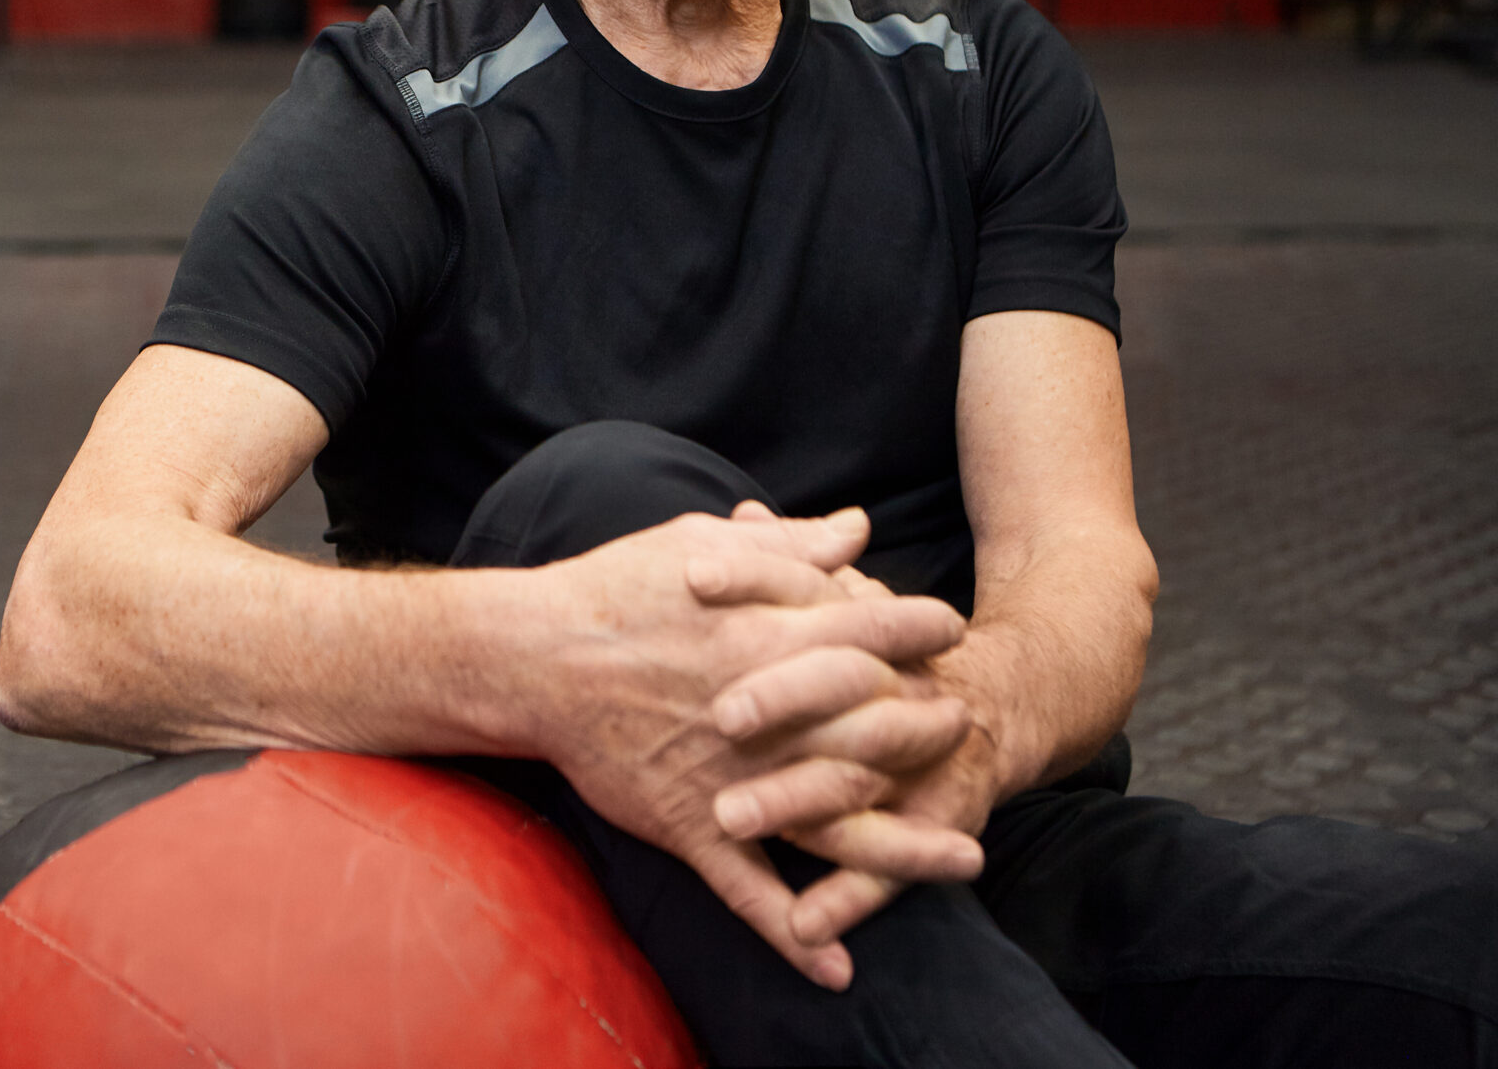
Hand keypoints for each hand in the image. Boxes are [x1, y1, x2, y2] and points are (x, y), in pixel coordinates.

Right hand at [518, 505, 981, 989]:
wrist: (532, 657)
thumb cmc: (614, 591)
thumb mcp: (701, 545)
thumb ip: (788, 546)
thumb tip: (857, 529)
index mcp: (769, 634)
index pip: (873, 633)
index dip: (921, 631)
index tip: (951, 632)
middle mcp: (767, 712)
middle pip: (878, 730)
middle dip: (932, 731)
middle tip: (965, 728)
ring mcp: (734, 777)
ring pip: (836, 824)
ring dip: (906, 848)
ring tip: (965, 858)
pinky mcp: (693, 825)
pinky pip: (749, 891)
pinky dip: (792, 934)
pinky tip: (836, 968)